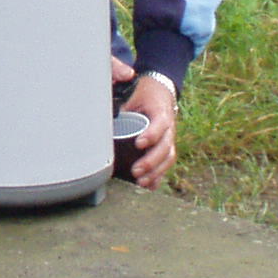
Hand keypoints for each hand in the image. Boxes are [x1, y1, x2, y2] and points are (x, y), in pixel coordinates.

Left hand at [111, 55, 176, 188]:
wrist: (162, 91)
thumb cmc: (145, 93)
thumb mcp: (135, 92)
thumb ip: (122, 99)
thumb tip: (108, 104)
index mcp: (161, 112)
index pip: (160, 125)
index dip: (151, 135)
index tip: (139, 143)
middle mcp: (169, 127)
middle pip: (165, 147)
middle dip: (151, 161)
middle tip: (136, 170)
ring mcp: (169, 138)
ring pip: (168, 158)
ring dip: (156, 172)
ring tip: (141, 182)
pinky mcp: (166, 147)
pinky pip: (166, 163)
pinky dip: (159, 176)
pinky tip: (149, 187)